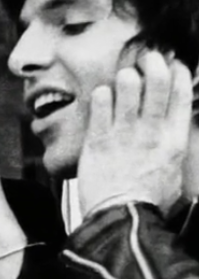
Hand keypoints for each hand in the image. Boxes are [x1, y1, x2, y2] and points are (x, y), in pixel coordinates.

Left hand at [78, 51, 193, 215]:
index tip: (173, 64)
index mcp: (174, 140)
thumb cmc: (146, 203)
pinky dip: (102, 95)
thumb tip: (171, 140)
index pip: (181, 96)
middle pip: (157, 84)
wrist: (120, 219)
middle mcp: (151, 132)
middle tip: (147, 59)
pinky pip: (100, 105)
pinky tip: (101, 94)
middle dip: (153, 64)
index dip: (178, 74)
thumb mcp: (173, 175)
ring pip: (128, 88)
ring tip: (123, 76)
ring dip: (126, 77)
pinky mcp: (98, 140)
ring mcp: (124, 134)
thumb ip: (172, 151)